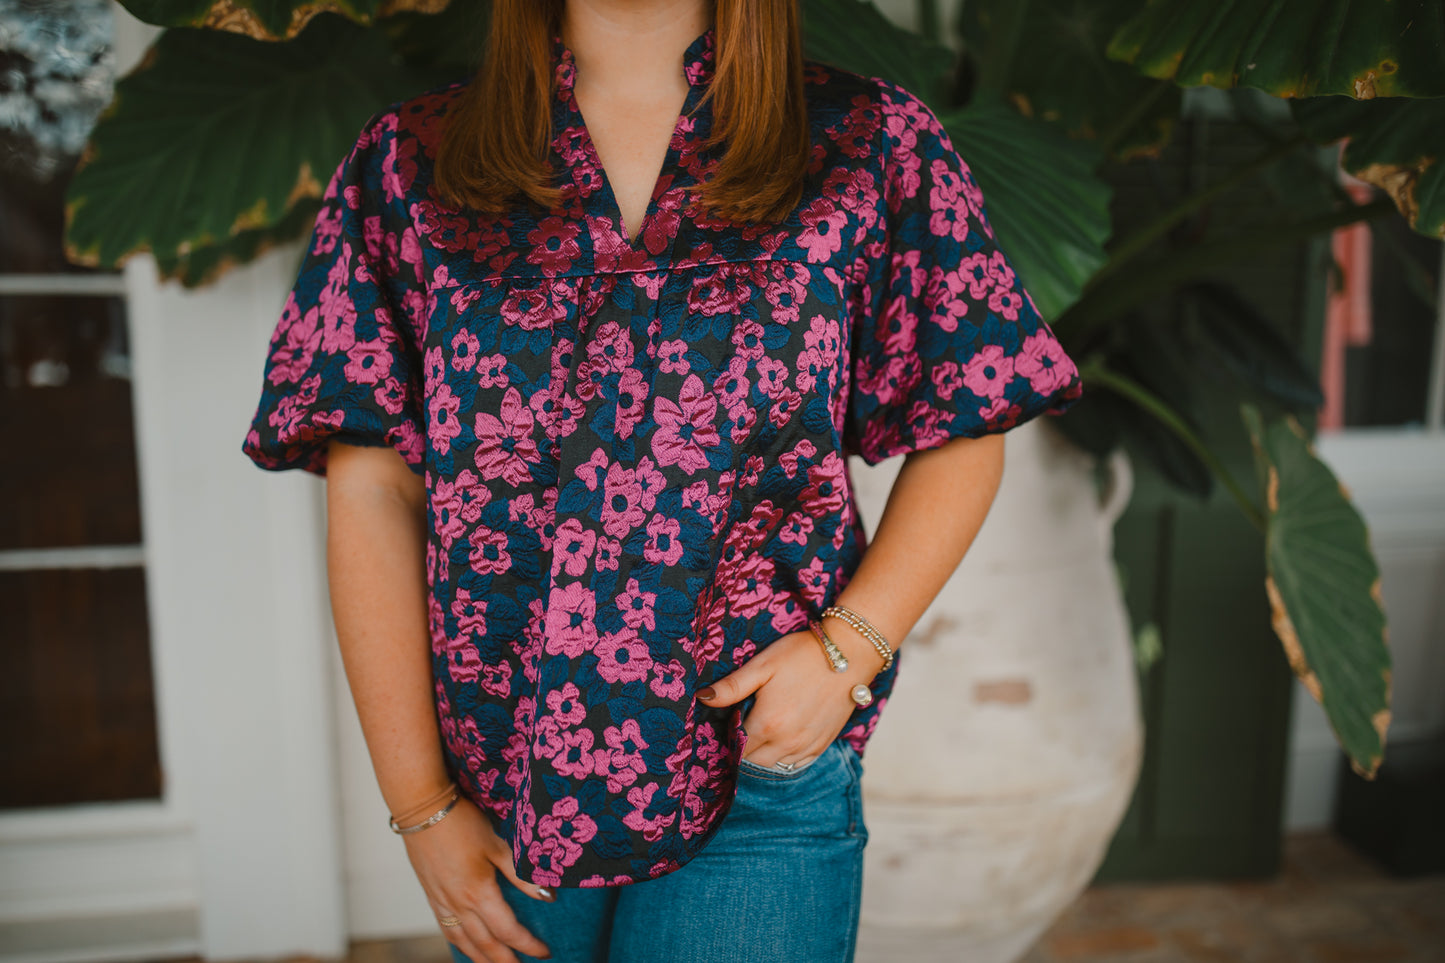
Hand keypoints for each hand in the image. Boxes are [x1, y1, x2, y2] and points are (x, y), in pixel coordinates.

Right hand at [401, 795, 554, 961]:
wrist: (423, 810)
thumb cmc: (462, 822)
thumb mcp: (498, 845)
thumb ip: (521, 874)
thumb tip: (547, 896)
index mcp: (478, 892)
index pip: (508, 930)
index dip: (528, 945)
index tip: (544, 952)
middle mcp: (458, 904)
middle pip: (485, 944)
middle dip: (505, 961)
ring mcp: (442, 902)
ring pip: (463, 942)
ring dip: (481, 959)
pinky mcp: (432, 895)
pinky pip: (446, 930)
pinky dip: (460, 944)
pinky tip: (466, 946)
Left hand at [697, 627, 876, 767]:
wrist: (849, 655)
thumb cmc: (801, 655)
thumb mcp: (763, 665)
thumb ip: (732, 687)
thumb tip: (701, 698)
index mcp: (767, 723)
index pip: (736, 744)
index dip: (728, 735)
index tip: (727, 722)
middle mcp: (786, 742)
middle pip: (752, 760)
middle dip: (743, 747)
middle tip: (742, 726)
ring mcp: (806, 746)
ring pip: (773, 765)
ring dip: (762, 754)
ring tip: (760, 732)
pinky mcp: (823, 745)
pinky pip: (796, 764)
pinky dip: (784, 757)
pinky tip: (781, 739)